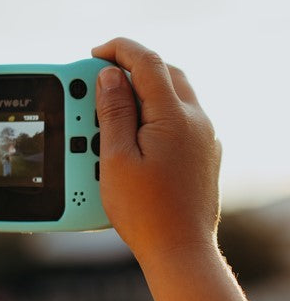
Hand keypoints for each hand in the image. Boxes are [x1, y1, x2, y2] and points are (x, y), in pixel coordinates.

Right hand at [92, 37, 221, 264]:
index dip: (119, 50)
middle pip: (166, 74)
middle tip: (98, 79)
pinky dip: (154, 113)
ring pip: (175, 96)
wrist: (180, 250)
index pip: (148, 63)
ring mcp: (205, 138)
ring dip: (143, 91)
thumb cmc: (145, 211)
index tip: (95, 53)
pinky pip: (179, 119)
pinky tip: (133, 133)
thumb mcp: (116, 158)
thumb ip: (113, 112)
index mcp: (175, 117)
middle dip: (131, 68)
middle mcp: (197, 121)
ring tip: (110, 108)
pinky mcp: (203, 154)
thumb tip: (110, 76)